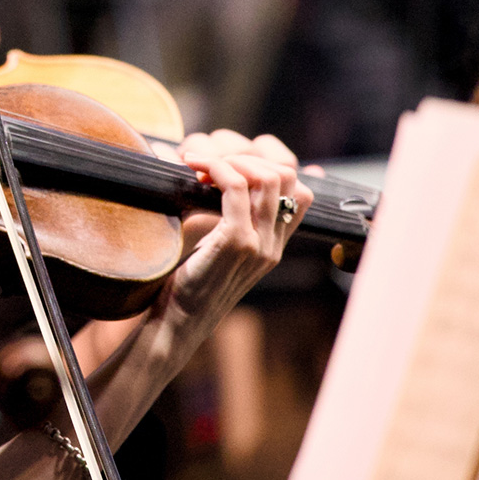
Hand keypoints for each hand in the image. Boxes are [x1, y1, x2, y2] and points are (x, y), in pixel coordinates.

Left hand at [160, 130, 310, 324]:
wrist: (177, 322)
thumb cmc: (189, 285)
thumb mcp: (219, 252)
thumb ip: (231, 224)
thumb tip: (222, 188)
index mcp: (273, 246)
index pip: (301, 194)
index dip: (270, 167)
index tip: (231, 165)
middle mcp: (273, 245)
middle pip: (287, 177)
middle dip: (247, 157)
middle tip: (210, 163)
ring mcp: (258, 244)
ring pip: (267, 177)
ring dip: (230, 158)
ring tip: (199, 164)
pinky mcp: (235, 242)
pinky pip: (235, 187)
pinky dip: (214, 167)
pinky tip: (193, 168)